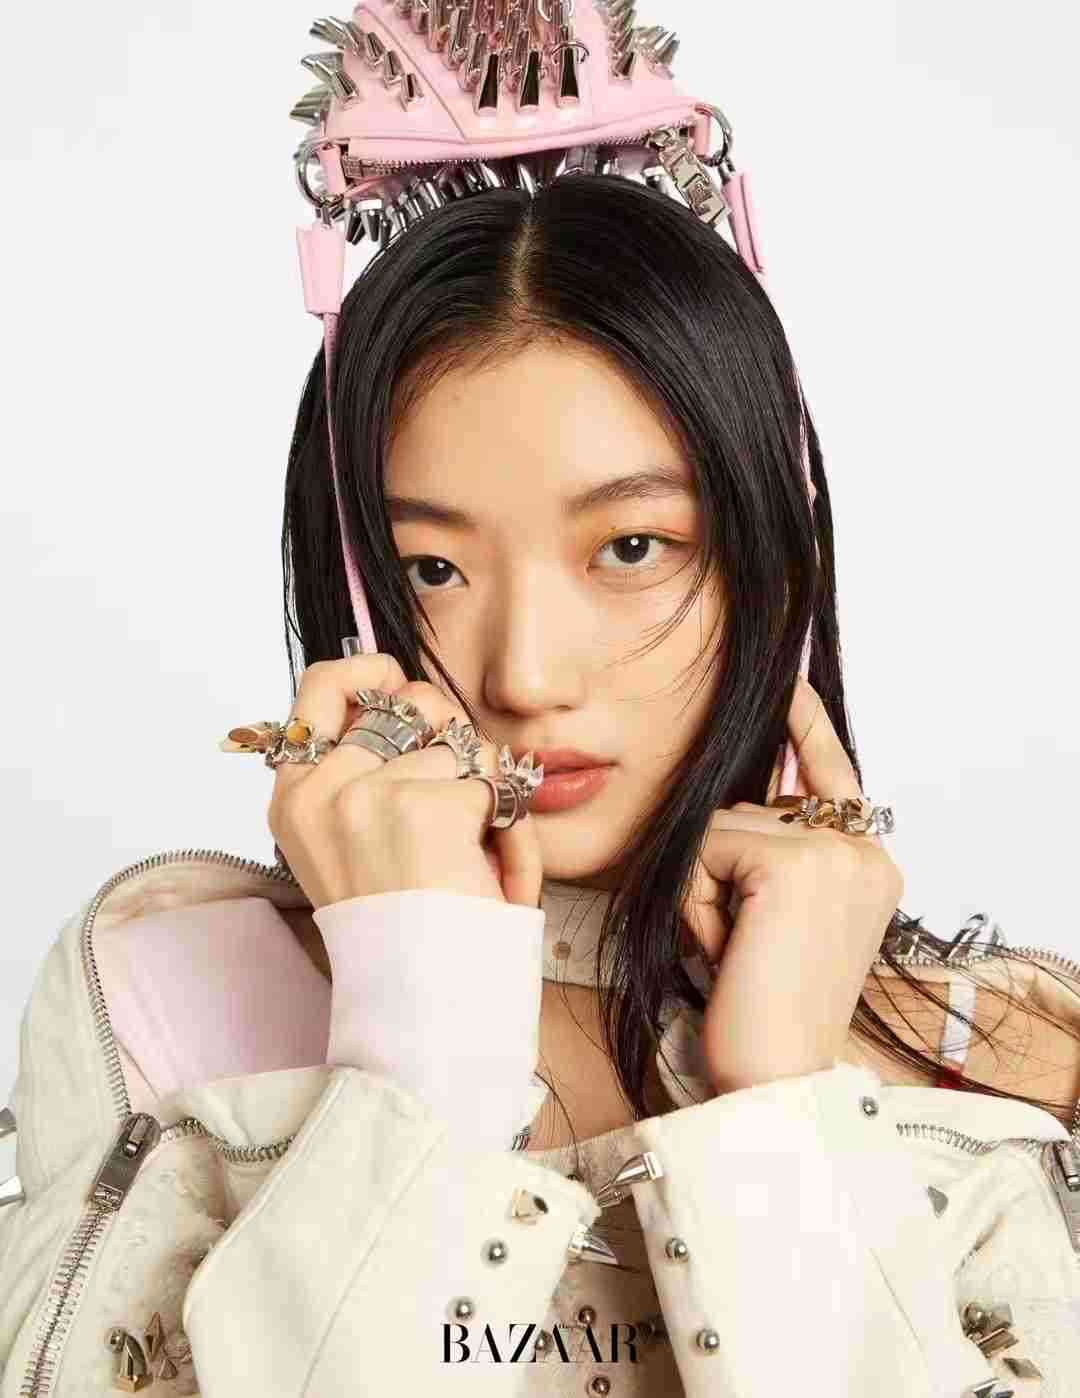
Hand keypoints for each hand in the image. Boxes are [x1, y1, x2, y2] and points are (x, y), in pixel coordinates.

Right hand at [267, 655, 541, 911]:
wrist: (424, 996)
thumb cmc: (403, 927)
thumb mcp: (355, 846)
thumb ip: (363, 771)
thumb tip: (400, 691)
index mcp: (295, 799)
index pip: (321, 687)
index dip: (371, 673)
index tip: (399, 681)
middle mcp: (321, 790)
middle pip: (412, 701)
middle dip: (454, 734)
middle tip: (461, 796)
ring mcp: (367, 794)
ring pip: (461, 741)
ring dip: (486, 790)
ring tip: (474, 856)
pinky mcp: (423, 806)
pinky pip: (493, 783)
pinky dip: (510, 828)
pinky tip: (492, 873)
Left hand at [679, 676, 903, 1093]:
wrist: (776, 1075)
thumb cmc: (763, 1012)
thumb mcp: (775, 921)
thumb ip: (771, 856)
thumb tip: (729, 801)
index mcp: (869, 865)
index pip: (831, 776)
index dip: (806, 728)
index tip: (789, 683)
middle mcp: (865, 851)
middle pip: (750, 806)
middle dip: (718, 872)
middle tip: (738, 947)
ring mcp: (837, 852)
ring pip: (718, 824)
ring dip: (702, 889)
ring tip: (732, 952)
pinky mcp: (797, 861)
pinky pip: (702, 847)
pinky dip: (693, 898)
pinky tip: (723, 948)